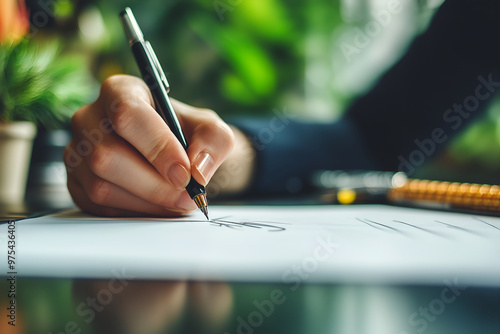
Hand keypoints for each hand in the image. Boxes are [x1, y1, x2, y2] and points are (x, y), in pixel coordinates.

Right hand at [64, 75, 234, 215]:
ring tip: (177, 202)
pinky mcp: (77, 183)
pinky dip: (135, 213)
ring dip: (147, 203)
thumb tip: (196, 169)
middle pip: (107, 155)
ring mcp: (77, 152)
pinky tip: (157, 206)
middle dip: (154, 184)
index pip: (127, 114)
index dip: (157, 147)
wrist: (175, 155)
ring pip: (101, 186)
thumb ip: (214, 142)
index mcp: (120, 91)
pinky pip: (98, 207)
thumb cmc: (188, 135)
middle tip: (187, 196)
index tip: (185, 173)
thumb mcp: (211, 131)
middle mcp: (89, 118)